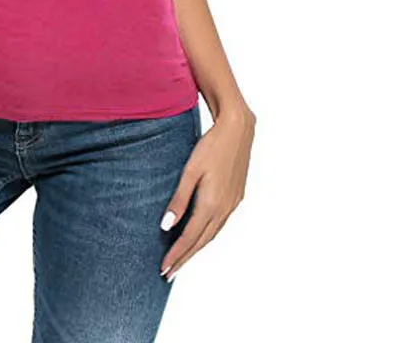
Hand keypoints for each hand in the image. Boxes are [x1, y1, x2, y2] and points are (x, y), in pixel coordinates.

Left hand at [159, 105, 254, 280]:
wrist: (238, 130)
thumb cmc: (210, 146)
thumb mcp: (190, 171)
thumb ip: (178, 199)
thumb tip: (166, 226)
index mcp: (211, 204)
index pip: (190, 238)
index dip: (176, 255)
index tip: (164, 269)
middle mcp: (224, 209)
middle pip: (201, 241)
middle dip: (184, 258)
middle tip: (168, 273)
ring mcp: (233, 204)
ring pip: (212, 234)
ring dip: (196, 249)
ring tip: (181, 260)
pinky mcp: (236, 197)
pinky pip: (219, 224)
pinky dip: (207, 235)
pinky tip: (200, 236)